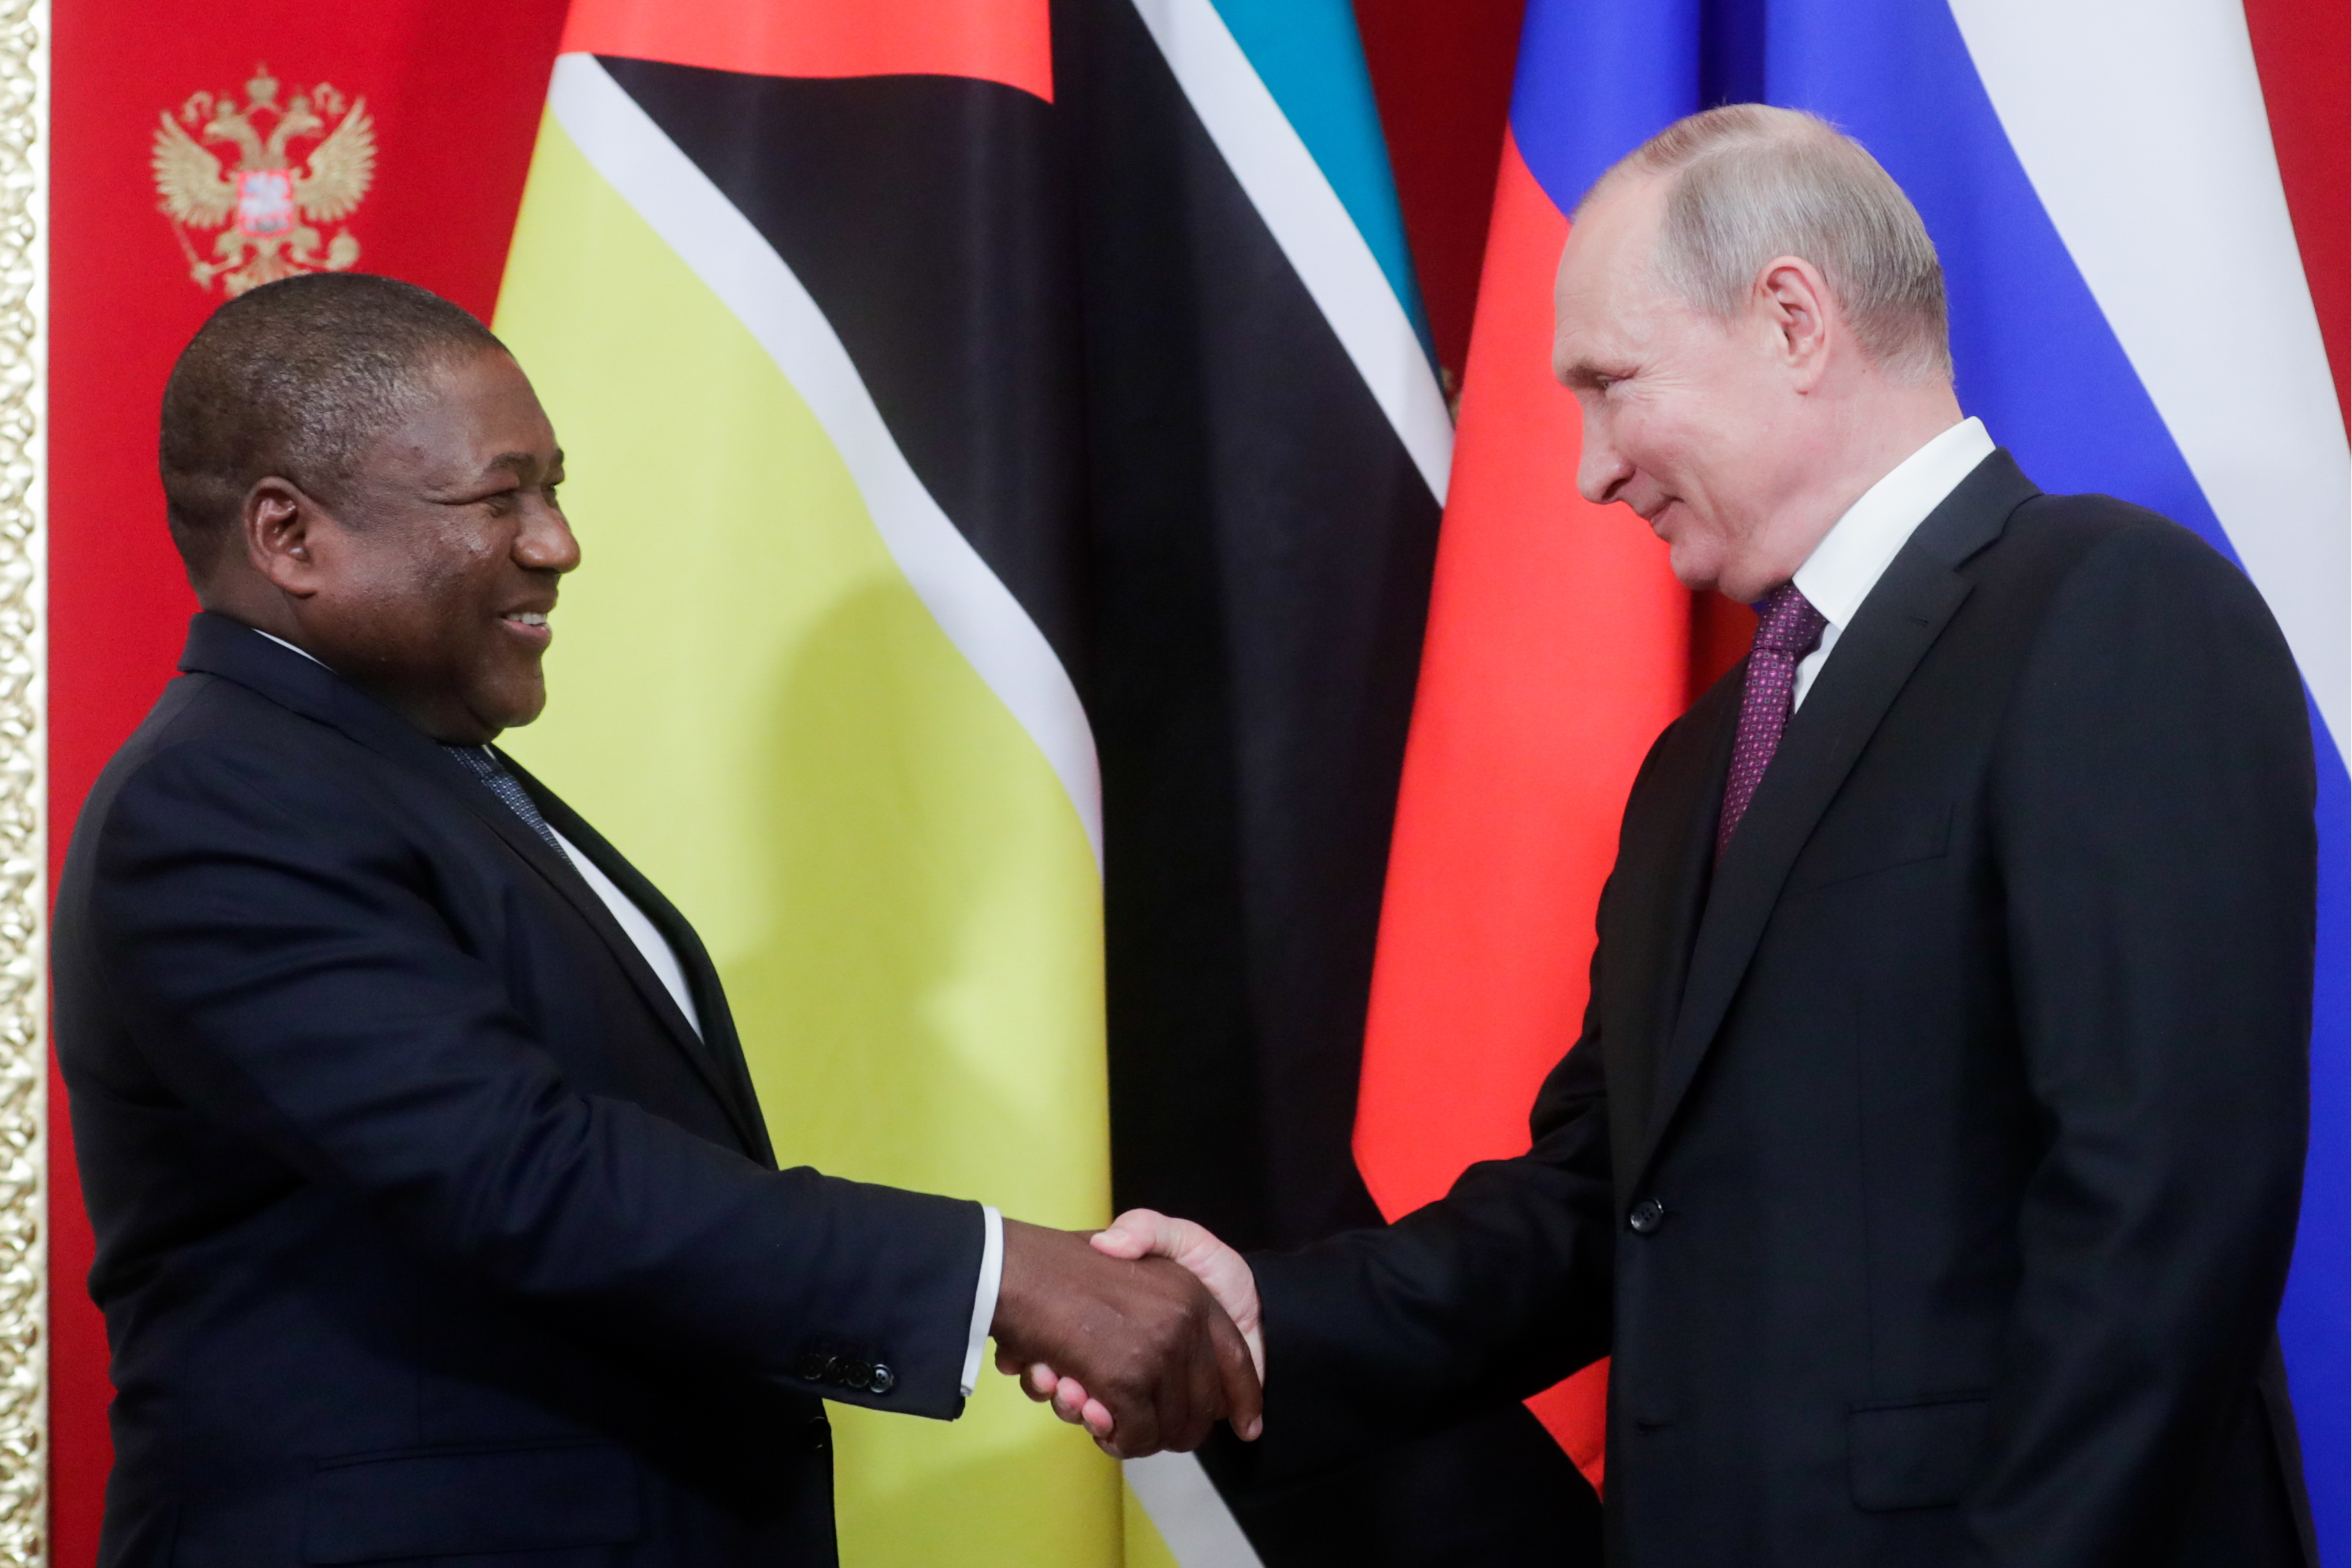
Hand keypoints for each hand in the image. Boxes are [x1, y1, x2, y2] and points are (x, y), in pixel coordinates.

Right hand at [988, 1218, 1261, 1457]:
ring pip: (1167, 1428)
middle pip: (1203, 1407)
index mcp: (1193, 1292)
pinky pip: (1134, 1436)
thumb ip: (1173, 1298)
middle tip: (1125, 1419)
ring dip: (1131, 1433)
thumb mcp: (1134, 1248)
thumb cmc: (1064, 1264)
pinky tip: (1079, 1407)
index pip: (1237, 1359)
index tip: (1247, 1427)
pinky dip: (1111, 1437)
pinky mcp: (1126, 1377)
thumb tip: (1201, 1355)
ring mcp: (1159, 1350)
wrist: (1012, 1266)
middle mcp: (1186, 1320)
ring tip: (1087, 1407)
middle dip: (1170, 1428)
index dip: (1243, 1398)